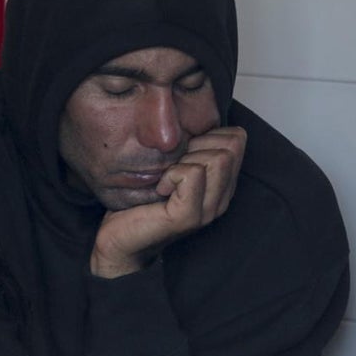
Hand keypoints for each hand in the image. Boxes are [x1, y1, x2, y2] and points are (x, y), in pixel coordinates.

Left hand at [90, 127, 245, 277]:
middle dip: (197, 145)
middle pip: (231, 146)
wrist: (118, 240)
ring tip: (166, 178)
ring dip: (184, 159)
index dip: (208, 135)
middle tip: (172, 166)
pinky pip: (192, 174)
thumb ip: (188, 148)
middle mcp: (220, 198)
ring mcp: (208, 210)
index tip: (182, 153)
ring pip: (217, 158)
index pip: (237, 138)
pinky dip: (171, 174)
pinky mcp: (188, 216)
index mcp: (221, 184)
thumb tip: (192, 115)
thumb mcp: (169, 166)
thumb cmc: (139, 202)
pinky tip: (160, 188)